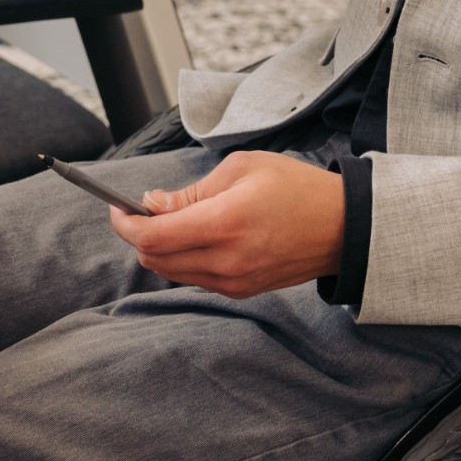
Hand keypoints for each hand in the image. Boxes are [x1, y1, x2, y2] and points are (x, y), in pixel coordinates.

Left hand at [109, 152, 344, 297]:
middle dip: (138, 235)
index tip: (117, 207)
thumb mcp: (242, 169)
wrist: (342, 227)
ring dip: (160, 248)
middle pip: (154, 259)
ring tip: (174, 220)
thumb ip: (191, 192)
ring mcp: (234, 281)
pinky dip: (183, 259)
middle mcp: (226, 261)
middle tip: (144, 209)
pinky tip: (197, 236)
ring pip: (170, 272)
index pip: (152, 237)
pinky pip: (194, 278)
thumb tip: (152, 204)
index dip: (125, 223)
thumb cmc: (294, 187)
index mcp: (225, 224)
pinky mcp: (242, 291)